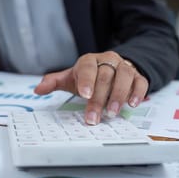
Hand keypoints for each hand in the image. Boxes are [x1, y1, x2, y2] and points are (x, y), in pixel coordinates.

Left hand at [34, 51, 148, 124]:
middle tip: (94, 117)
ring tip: (112, 112)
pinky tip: (133, 104)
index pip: (87, 68)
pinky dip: (138, 92)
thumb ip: (54, 82)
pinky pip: (140, 81)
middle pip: (104, 77)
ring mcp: (124, 67)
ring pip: (124, 77)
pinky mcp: (137, 75)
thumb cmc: (88, 76)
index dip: (86, 81)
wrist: (111, 67)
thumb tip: (37, 90)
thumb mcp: (70, 78)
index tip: (84, 95)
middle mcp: (108, 60)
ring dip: (119, 96)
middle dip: (99, 98)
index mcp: (89, 61)